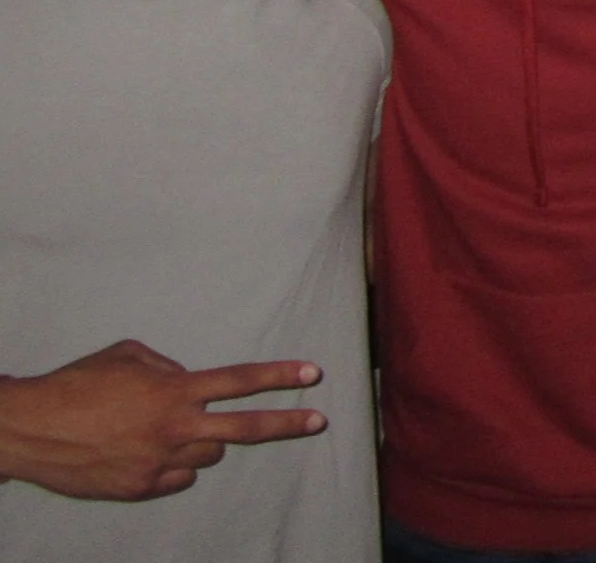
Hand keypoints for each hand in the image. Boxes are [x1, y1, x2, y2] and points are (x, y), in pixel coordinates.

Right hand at [0, 341, 324, 501]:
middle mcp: (174, 428)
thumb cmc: (77, 384)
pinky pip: (178, 478)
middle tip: (318, 422)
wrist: (30, 430)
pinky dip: (174, 466)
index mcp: (174, 390)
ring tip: (169, 430)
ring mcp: (159, 462)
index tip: (312, 375)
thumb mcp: (128, 355)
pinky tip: (147, 453)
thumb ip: (168, 365)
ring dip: (203, 442)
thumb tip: (188, 378)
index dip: (279, 377)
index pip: (240, 381)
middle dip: (287, 424)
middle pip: (245, 429)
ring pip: (208, 456)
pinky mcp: (140, 489)